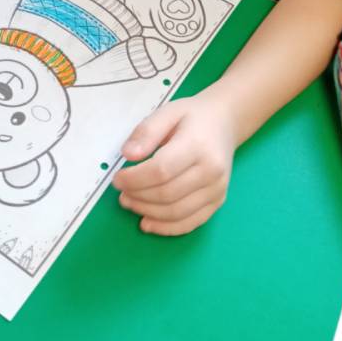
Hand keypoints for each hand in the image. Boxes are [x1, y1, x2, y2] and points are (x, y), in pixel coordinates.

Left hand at [112, 88, 235, 235]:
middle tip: (120, 193)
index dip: (135, 179)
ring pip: (177, 213)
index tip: (117, 178)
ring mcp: (217, 189)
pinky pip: (190, 223)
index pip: (161, 171)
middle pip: (167, 194)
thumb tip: (128, 154)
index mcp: (198, 145)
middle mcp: (212, 171)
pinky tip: (148, 223)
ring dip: (148, 212)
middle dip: (138, 197)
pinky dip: (166, 228)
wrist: (224, 122)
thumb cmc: (192, 117)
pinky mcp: (218, 202)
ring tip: (130, 203)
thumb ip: (146, 132)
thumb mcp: (167, 112)